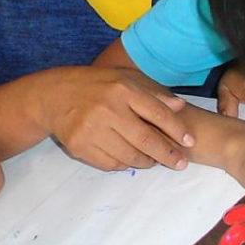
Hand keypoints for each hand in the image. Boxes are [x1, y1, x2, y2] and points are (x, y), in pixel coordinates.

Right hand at [33, 66, 194, 171]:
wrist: (54, 96)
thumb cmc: (97, 86)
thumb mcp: (125, 80)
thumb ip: (153, 94)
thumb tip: (180, 107)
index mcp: (122, 89)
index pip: (157, 113)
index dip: (177, 130)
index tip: (189, 142)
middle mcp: (108, 109)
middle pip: (146, 139)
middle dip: (167, 154)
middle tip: (180, 163)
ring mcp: (92, 129)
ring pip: (129, 156)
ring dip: (147, 162)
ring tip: (155, 161)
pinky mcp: (79, 146)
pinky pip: (110, 164)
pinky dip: (124, 164)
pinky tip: (130, 159)